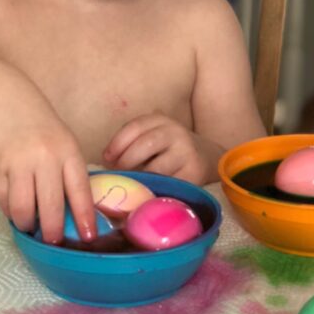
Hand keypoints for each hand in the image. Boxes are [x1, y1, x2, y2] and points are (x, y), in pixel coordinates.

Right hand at [0, 101, 95, 245]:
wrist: (4, 98)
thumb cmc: (40, 125)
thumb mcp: (63, 141)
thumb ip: (69, 172)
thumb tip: (72, 213)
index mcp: (67, 151)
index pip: (79, 191)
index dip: (84, 217)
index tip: (88, 236)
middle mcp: (45, 157)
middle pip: (51, 206)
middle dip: (52, 231)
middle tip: (52, 240)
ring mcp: (18, 162)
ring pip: (23, 209)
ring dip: (27, 223)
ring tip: (29, 224)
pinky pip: (4, 200)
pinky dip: (10, 210)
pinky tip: (15, 208)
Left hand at [103, 113, 217, 184]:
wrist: (207, 158)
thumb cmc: (169, 150)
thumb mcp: (154, 136)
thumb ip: (133, 142)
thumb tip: (106, 161)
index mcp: (161, 120)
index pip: (135, 127)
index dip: (117, 143)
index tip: (107, 158)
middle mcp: (175, 132)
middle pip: (144, 145)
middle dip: (126, 162)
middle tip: (119, 175)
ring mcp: (186, 153)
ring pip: (156, 168)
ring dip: (140, 179)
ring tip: (132, 185)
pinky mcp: (194, 174)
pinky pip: (169, 185)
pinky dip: (155, 190)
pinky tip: (148, 193)